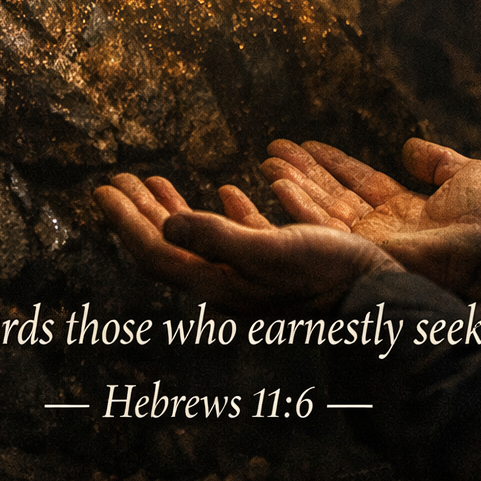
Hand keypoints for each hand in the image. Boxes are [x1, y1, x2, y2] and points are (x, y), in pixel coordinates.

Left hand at [94, 173, 401, 313]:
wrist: (379, 299)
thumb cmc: (329, 276)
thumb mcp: (273, 253)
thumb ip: (219, 238)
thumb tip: (166, 226)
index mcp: (218, 283)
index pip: (155, 252)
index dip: (125, 221)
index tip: (101, 189)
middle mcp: (227, 284)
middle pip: (168, 247)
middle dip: (138, 212)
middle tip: (117, 180)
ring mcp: (250, 277)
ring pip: (198, 241)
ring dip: (172, 210)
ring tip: (154, 182)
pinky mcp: (278, 266)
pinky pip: (237, 236)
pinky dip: (221, 212)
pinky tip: (226, 191)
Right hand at [262, 137, 480, 300]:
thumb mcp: (466, 173)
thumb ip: (435, 161)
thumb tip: (410, 146)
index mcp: (407, 210)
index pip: (359, 182)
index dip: (333, 163)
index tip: (306, 145)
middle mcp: (384, 228)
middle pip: (333, 195)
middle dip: (303, 173)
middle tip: (272, 152)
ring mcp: (373, 242)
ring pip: (323, 210)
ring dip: (294, 186)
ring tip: (268, 164)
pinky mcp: (366, 253)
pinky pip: (326, 228)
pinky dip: (300, 207)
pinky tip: (279, 186)